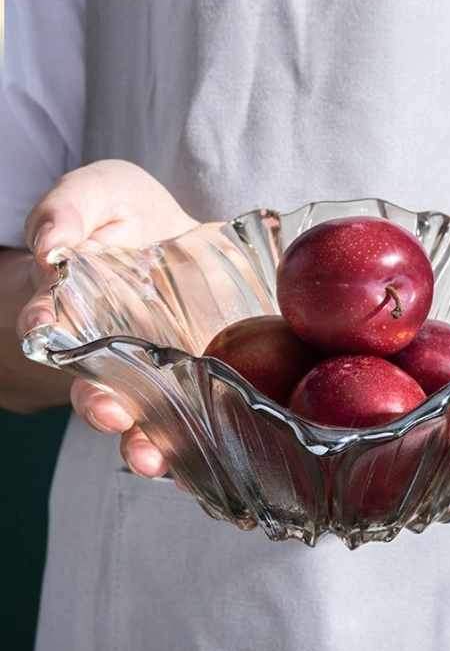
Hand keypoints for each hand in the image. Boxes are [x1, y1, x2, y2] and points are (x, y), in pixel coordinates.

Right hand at [18, 160, 197, 476]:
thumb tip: (51, 246)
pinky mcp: (199, 378)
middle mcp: (109, 349)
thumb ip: (69, 208)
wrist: (181, 236)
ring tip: (150, 457)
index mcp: (75, 305)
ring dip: (141, 441)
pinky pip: (194, 417)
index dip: (42, 327)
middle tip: (110, 413)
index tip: (43, 328)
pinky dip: (196, 440)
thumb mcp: (101, 192)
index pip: (47, 323)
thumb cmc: (129, 214)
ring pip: (140, 416)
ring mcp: (155, 369)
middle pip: (92, 388)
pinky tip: (208, 453)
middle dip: (98, 405)